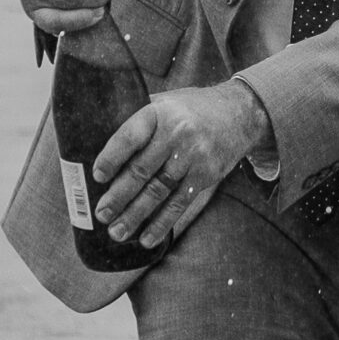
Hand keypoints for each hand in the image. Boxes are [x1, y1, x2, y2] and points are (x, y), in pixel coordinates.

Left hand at [92, 83, 267, 247]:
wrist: (241, 113)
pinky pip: (179, 203)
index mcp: (160, 113)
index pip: (130, 136)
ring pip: (158, 191)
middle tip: (101, 213)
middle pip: (142, 170)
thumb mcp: (167, 101)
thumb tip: (98, 136)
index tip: (97, 176)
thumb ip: (140, 117)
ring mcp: (193, 156)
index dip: (111, 157)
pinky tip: (146, 238)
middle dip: (118, 196)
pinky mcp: (206, 175)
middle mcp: (177, 134)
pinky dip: (162, 223)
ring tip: (117, 231)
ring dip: (135, 215)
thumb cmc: (194, 109)